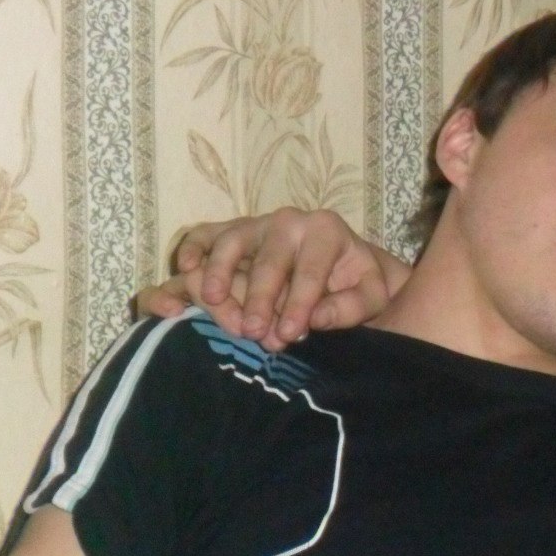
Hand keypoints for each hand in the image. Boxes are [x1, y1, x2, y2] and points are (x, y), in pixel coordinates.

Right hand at [139, 209, 408, 349]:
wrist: (343, 265)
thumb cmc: (355, 283)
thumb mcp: (370, 295)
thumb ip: (350, 307)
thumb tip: (317, 318)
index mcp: (326, 231)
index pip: (310, 271)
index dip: (299, 304)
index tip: (288, 334)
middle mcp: (289, 221)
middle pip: (269, 260)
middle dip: (260, 298)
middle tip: (253, 332)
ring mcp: (256, 224)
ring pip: (231, 242)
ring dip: (220, 273)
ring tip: (214, 302)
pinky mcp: (231, 233)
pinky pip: (204, 234)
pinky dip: (191, 248)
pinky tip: (185, 270)